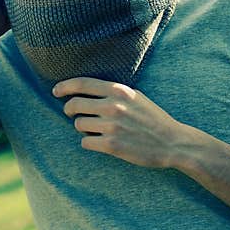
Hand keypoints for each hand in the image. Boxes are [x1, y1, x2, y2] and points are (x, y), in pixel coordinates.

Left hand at [53, 77, 185, 168]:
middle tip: (71, 114)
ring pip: (78, 124)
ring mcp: (112, 126)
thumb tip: (85, 90)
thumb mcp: (136, 97)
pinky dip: (89, 143)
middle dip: (69, 110)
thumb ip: (113, 92)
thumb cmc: (153, 119)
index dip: (64, 86)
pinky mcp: (112, 145)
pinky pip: (85, 142)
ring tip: (97, 130)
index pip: (82, 83)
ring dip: (83, 128)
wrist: (173, 142)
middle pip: (74, 105)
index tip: (56, 91)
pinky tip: (101, 142)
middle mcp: (114, 106)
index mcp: (119, 91)